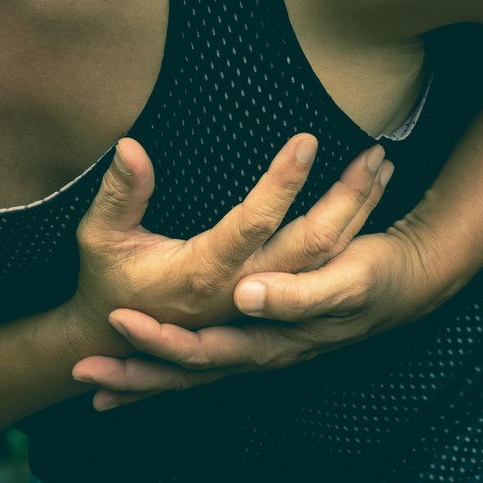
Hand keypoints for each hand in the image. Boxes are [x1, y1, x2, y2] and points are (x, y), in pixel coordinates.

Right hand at [64, 134, 391, 355]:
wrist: (123, 341)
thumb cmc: (111, 282)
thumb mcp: (100, 239)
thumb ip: (119, 195)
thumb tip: (130, 147)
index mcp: (205, 271)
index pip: (255, 222)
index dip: (282, 182)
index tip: (307, 141)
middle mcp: (244, 287)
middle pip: (312, 244)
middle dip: (346, 196)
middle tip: (372, 151)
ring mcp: (265, 296)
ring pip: (328, 256)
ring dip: (359, 209)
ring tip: (381, 163)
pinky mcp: (276, 298)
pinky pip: (328, 264)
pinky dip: (353, 226)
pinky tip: (372, 194)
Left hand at [72, 226, 446, 409]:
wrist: (406, 283)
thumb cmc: (377, 279)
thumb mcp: (345, 282)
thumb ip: (298, 295)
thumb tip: (246, 298)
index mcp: (277, 341)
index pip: (207, 351)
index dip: (161, 341)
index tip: (116, 322)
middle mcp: (264, 355)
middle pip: (188, 374)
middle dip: (135, 377)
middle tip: (82, 374)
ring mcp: (263, 352)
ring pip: (193, 375)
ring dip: (145, 381)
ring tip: (96, 390)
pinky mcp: (263, 341)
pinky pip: (208, 365)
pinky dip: (171, 373)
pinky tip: (146, 373)